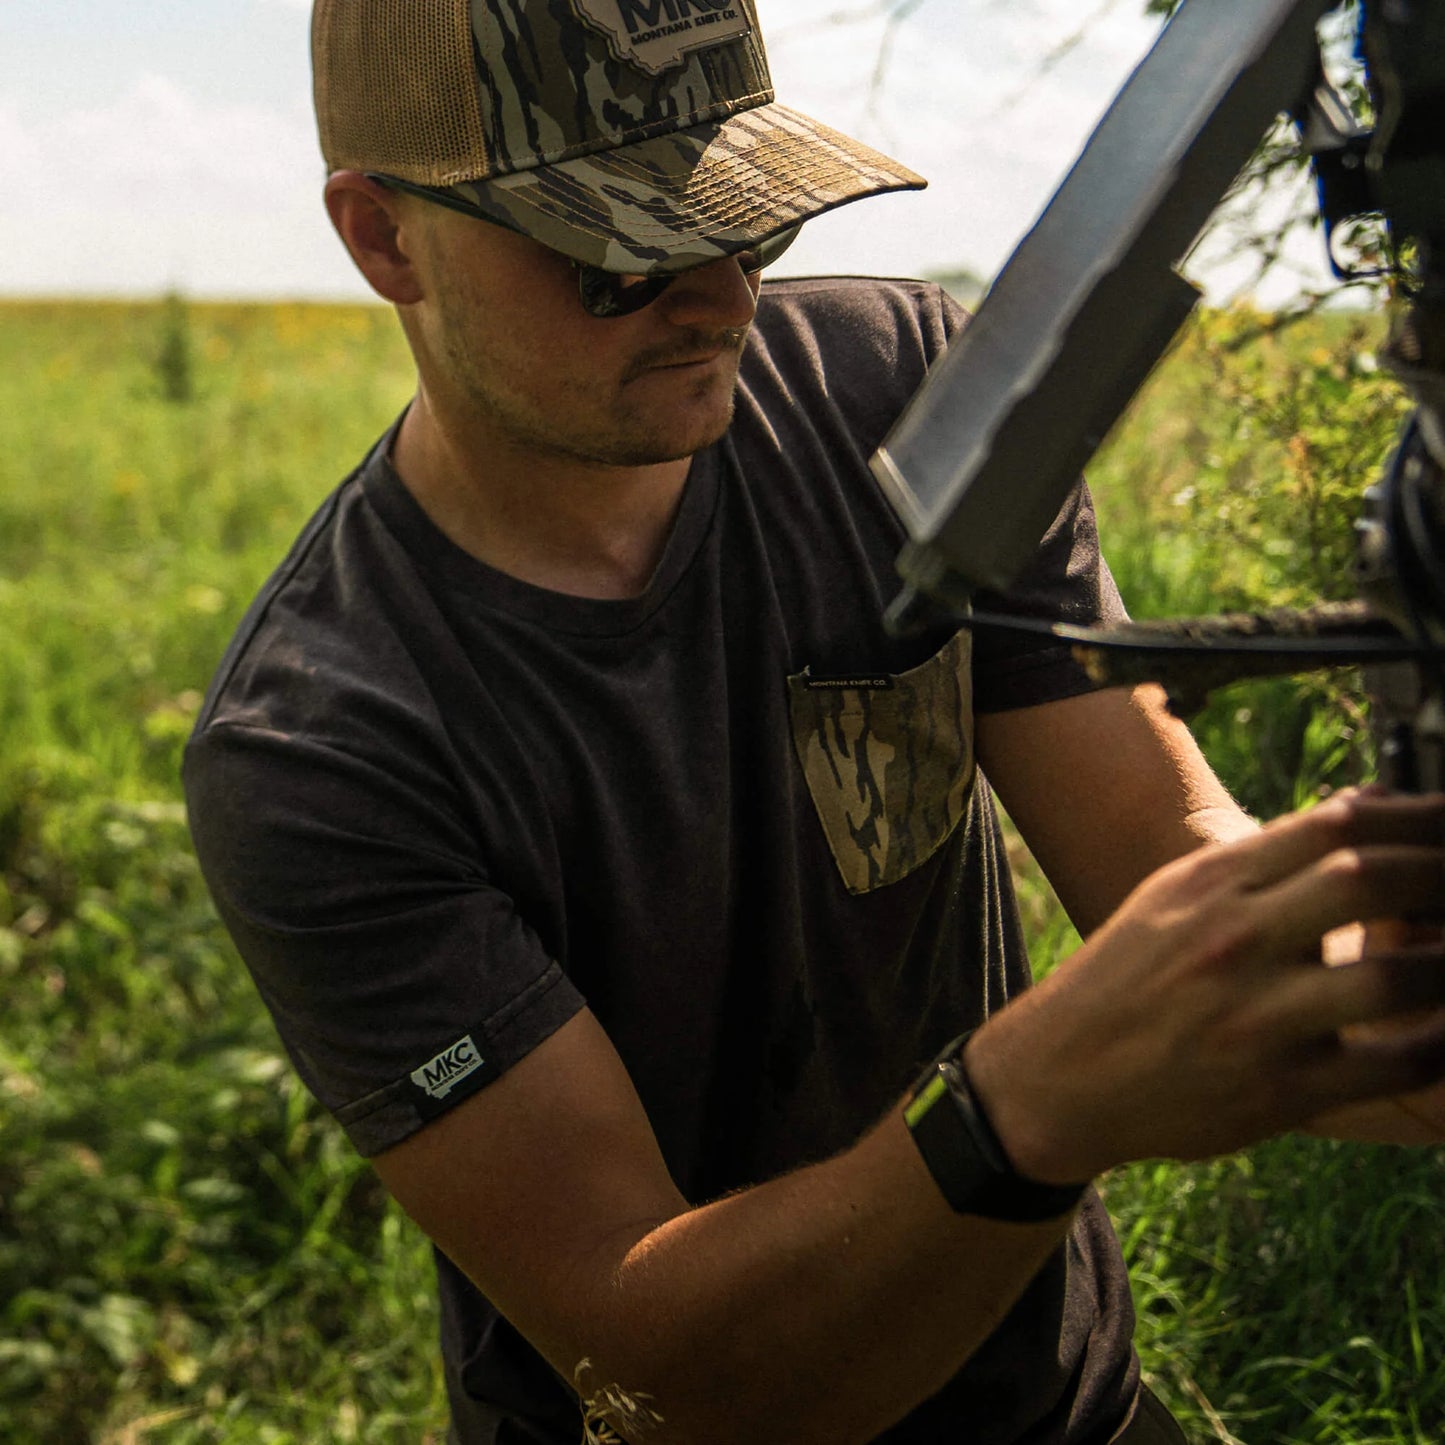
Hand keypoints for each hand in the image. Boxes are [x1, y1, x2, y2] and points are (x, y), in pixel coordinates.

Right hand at [965, 790, 1444, 1182]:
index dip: (1414, 816)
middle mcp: (1231, 942)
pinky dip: (1438, 1045)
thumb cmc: (1125, 981)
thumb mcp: (1171, 900)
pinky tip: (1443, 1030)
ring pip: (1393, 976)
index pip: (1334, 826)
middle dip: (1442, 873)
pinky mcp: (1279, 1091)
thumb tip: (1365, 809)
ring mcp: (1255, 1019)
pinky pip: (1390, 1066)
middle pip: (1370, 880)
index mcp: (1207, 886)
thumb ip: (1263, 858)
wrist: (1061, 1075)